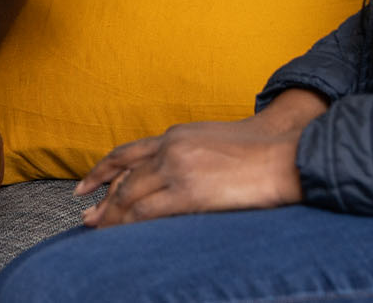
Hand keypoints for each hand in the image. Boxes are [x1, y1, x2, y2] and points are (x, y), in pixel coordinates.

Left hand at [74, 102, 318, 227]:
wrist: (286, 152)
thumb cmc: (258, 151)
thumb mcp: (213, 142)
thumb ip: (187, 155)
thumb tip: (170, 179)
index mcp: (176, 135)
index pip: (128, 153)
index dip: (103, 171)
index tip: (86, 187)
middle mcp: (172, 147)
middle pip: (125, 178)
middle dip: (103, 201)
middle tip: (88, 219)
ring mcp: (179, 169)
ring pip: (131, 198)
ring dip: (112, 218)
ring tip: (99, 232)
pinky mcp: (190, 193)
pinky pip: (148, 213)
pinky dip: (130, 226)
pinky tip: (123, 237)